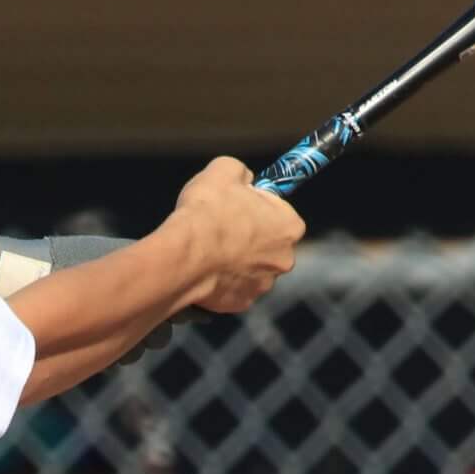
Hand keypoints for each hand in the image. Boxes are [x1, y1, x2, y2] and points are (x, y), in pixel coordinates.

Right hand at [165, 158, 303, 316]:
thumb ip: (242, 172)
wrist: (184, 257)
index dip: (258, 206)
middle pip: (268, 244)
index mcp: (290, 225)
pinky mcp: (242, 303)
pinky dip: (223, 281)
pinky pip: (234, 288)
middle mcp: (285, 259)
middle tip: (222, 229)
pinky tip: (206, 270)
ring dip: (236, 261)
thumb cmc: (208, 211)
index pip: (280, 211)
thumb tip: (244, 179)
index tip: (239, 205)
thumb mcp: (224, 169)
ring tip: (209, 251)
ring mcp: (264, 284)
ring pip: (251, 268)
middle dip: (250, 237)